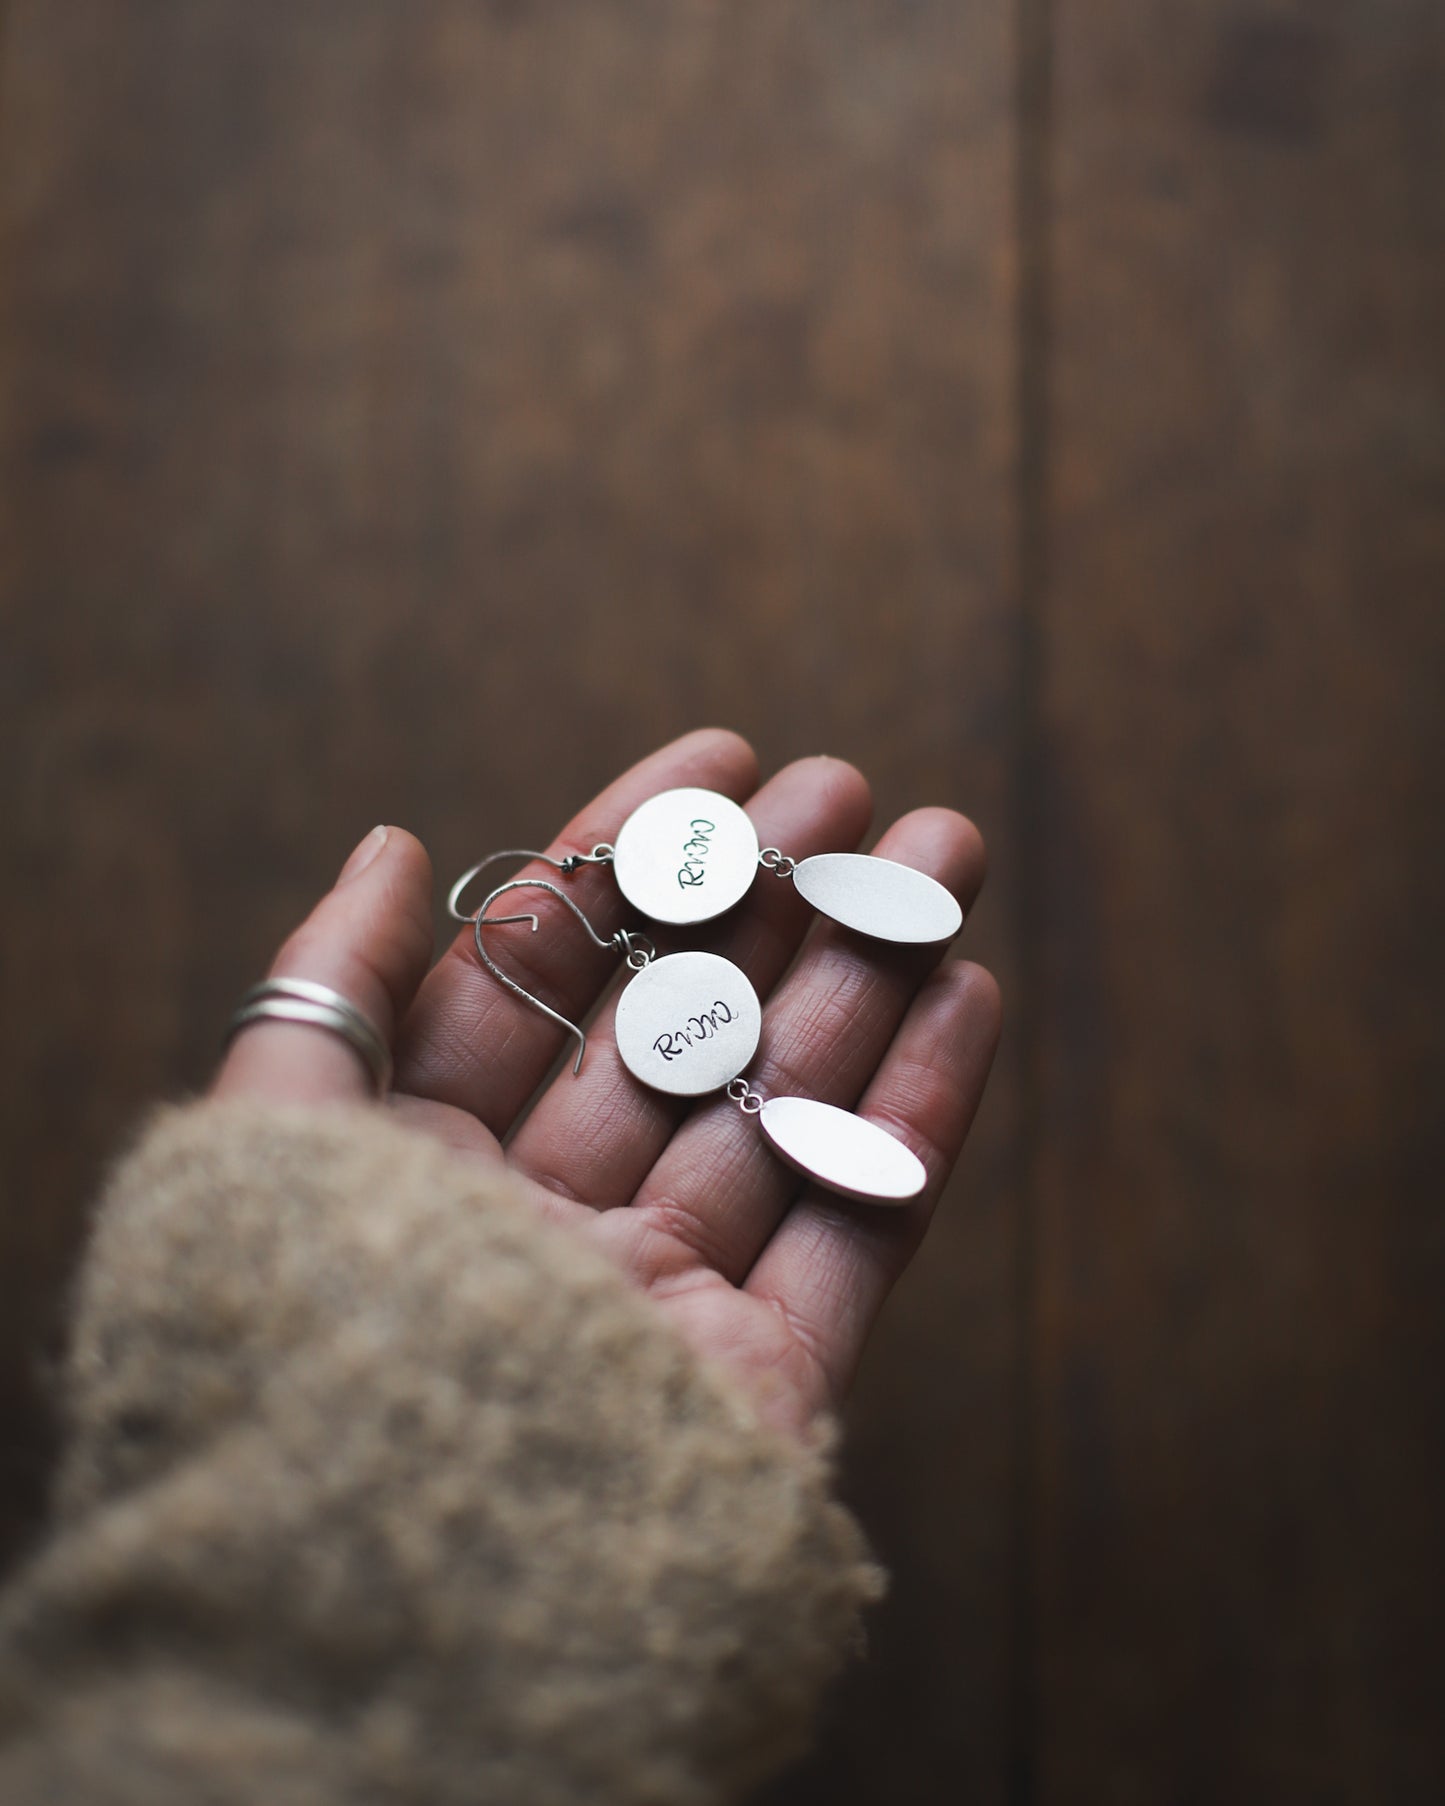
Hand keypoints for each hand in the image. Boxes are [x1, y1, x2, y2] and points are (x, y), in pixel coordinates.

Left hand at [215, 730, 999, 1437]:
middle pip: (684, 1033)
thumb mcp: (275, 1131)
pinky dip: (920, 1110)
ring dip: (870, 978)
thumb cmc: (313, 1350)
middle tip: (856, 792)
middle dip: (773, 903)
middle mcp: (552, 1232)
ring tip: (942, 853)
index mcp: (430, 1168)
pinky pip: (859, 1225)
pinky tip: (965, 994)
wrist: (389, 1606)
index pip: (546, 980)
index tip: (725, 760)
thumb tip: (396, 842)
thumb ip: (330, 985)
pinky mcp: (767, 1387)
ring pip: (786, 1109)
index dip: (635, 860)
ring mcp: (667, 1309)